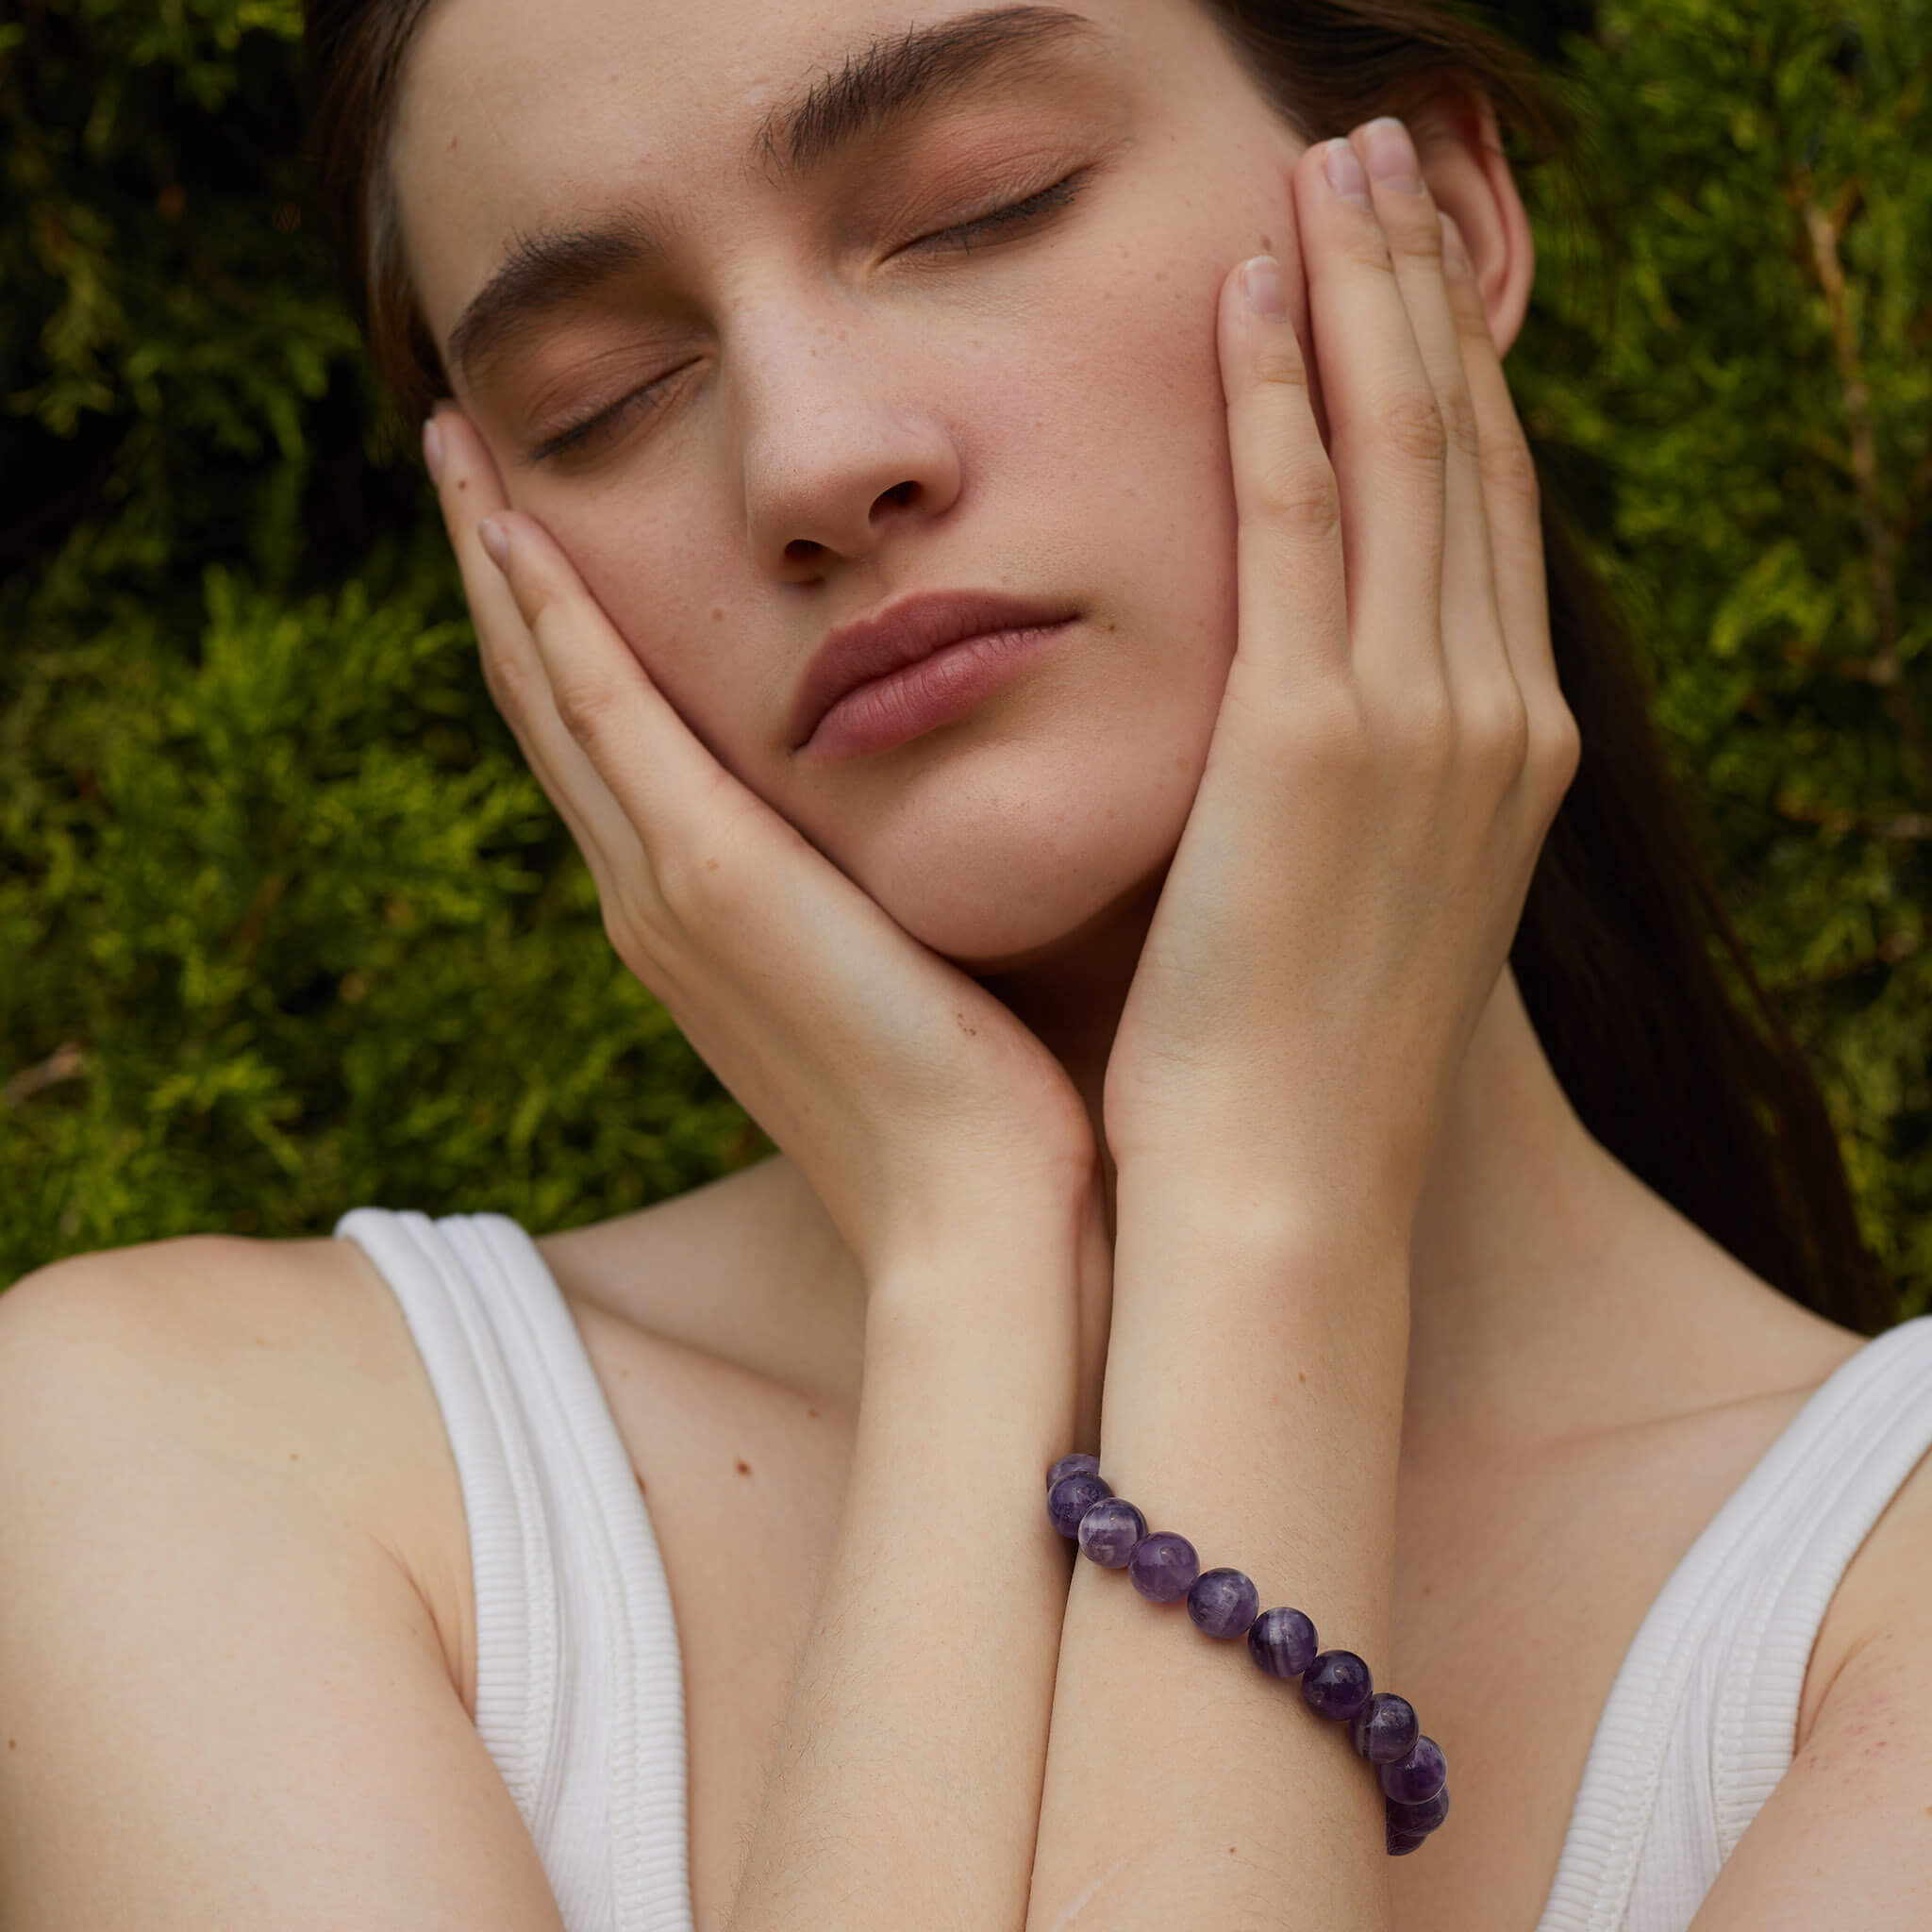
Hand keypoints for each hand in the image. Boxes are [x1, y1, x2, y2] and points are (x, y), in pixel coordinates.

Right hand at [423, 413, 1096, 1281]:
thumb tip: (929, 812)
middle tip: (459, 453)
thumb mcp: (912, 958)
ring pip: (555, 692)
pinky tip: (522, 529)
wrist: (982, 1214)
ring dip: (503, 567)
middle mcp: (656, 897)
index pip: (607, 741)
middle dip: (501, 573)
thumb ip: (884, 881)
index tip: (533, 520)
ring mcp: (668, 891)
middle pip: (552, 700)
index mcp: (702, 913)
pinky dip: (555, 621)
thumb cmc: (978, 1099)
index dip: (559, 629)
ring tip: (458, 454)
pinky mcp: (715, 882)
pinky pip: (610, 718)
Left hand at [1102, 122, 1578, 1235]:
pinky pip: (1306, 527)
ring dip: (1362, 294)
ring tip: (1329, 161)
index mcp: (1505, 750)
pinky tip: (1244, 292)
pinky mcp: (1315, 744)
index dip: (1450, 373)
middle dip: (1421, 289)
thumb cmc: (1290, 1055)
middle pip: (1466, 451)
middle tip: (1380, 151)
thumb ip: (1355, 774)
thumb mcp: (1360, 892)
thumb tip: (1308, 698)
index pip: (1482, 515)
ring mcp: (1419, 723)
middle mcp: (1493, 713)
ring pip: (1406, 455)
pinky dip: (1281, 400)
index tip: (1400, 267)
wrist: (1279, 1186)